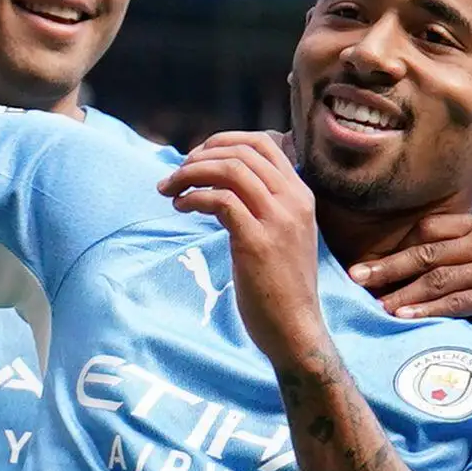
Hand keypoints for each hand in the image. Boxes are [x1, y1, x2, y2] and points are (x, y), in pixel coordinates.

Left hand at [162, 132, 329, 364]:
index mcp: (300, 195)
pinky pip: (221, 201)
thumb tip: (224, 182)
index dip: (223, 141)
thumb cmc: (281, 286)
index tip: (198, 156)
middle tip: (176, 175)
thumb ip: (265, 205)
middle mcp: (293, 201)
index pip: (262, 143)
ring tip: (170, 190)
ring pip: (229, 170)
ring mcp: (278, 221)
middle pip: (241, 152)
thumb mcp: (283, 234)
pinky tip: (182, 207)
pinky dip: (194, 197)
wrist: (295, 330)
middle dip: (199, 156)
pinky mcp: (257, 243)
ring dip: (190, 174)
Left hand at [347, 213, 471, 322]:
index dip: (396, 246)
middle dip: (387, 266)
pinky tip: (407, 316)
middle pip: (426, 251)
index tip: (368, 262)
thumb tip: (415, 268)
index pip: (429, 228)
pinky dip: (429, 309)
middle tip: (355, 279)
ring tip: (375, 306)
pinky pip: (458, 300)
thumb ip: (465, 254)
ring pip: (438, 277)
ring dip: (402, 293)